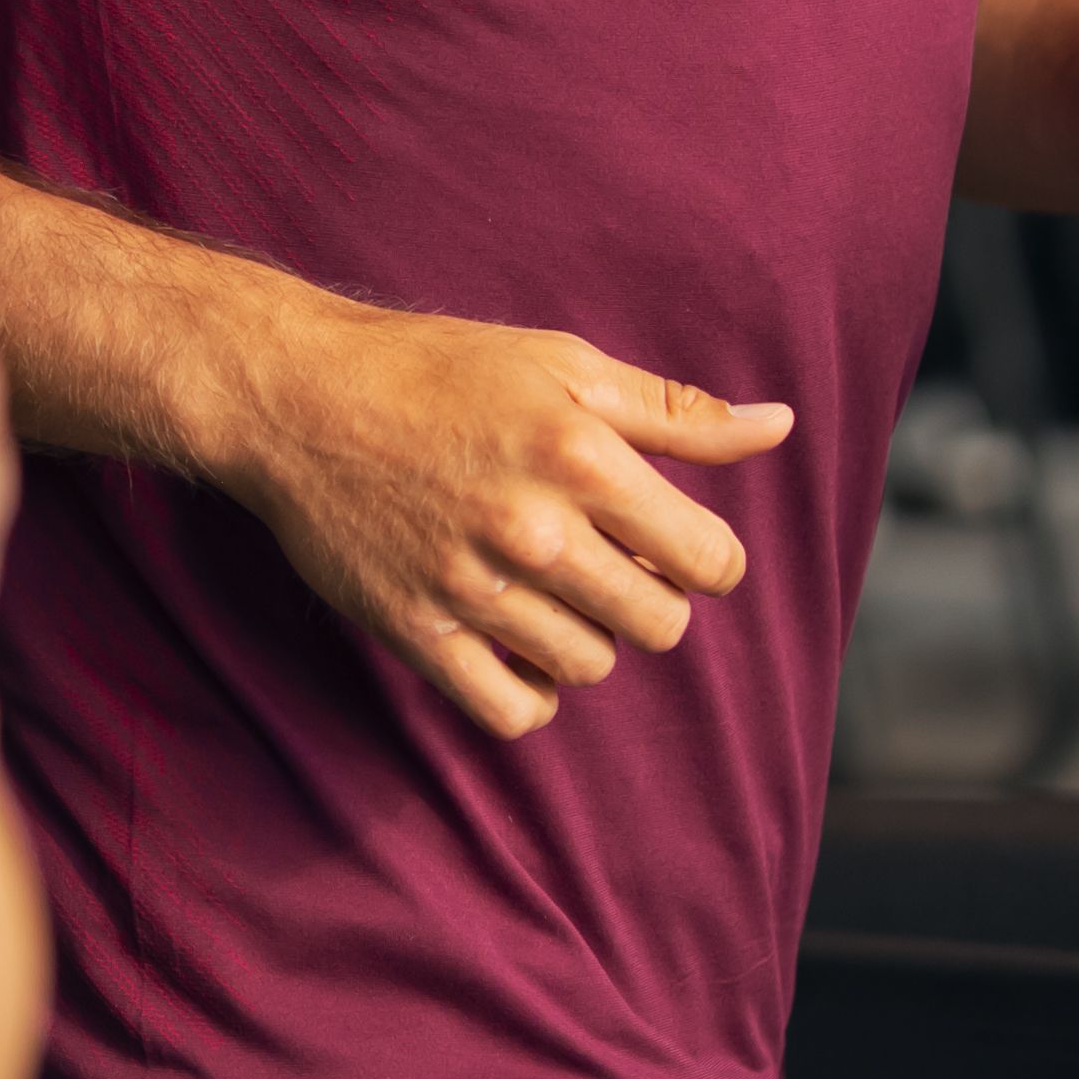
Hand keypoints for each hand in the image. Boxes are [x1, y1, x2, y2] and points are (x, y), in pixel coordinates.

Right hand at [222, 305, 794, 742]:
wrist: (298, 398)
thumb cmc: (439, 371)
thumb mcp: (564, 366)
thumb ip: (676, 411)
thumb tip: (781, 427)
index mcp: (583, 458)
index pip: (712, 561)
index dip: (707, 558)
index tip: (670, 542)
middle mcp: (535, 530)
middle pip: (660, 625)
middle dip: (651, 599)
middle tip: (609, 565)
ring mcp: (473, 589)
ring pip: (591, 667)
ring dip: (588, 638)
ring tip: (551, 592)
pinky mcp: (418, 632)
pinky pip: (512, 711)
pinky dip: (531, 694)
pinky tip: (519, 648)